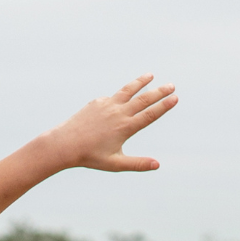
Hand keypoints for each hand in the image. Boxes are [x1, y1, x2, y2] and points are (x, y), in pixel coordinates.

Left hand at [46, 77, 178, 172]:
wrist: (64, 144)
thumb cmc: (90, 156)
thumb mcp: (115, 163)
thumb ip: (137, 164)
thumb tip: (157, 165)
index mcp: (125, 127)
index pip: (149, 114)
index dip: (163, 106)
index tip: (174, 98)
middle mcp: (118, 113)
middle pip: (143, 99)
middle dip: (159, 92)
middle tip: (171, 85)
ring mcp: (107, 105)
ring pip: (127, 91)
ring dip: (140, 82)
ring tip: (151, 75)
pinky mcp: (96, 102)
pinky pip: (111, 98)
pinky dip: (119, 96)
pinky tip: (121, 100)